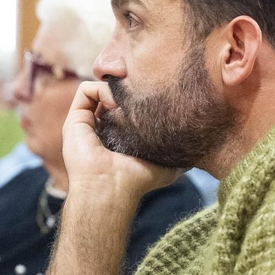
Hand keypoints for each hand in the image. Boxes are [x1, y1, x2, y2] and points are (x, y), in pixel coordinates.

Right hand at [62, 81, 179, 199]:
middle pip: (113, 94)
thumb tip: (199, 152)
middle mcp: (102, 127)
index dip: (141, 97)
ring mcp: (87, 123)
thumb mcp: (168, 167)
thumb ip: (182, 157)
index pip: (128, 106)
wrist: (111, 187)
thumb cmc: (137, 180)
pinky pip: (85, 90)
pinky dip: (100, 89)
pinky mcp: (75, 119)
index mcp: (120, 136)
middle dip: (127, 87)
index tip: (154, 96)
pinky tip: (114, 103)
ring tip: (126, 100)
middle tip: (141, 91)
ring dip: (114, 88)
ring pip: (100, 89)